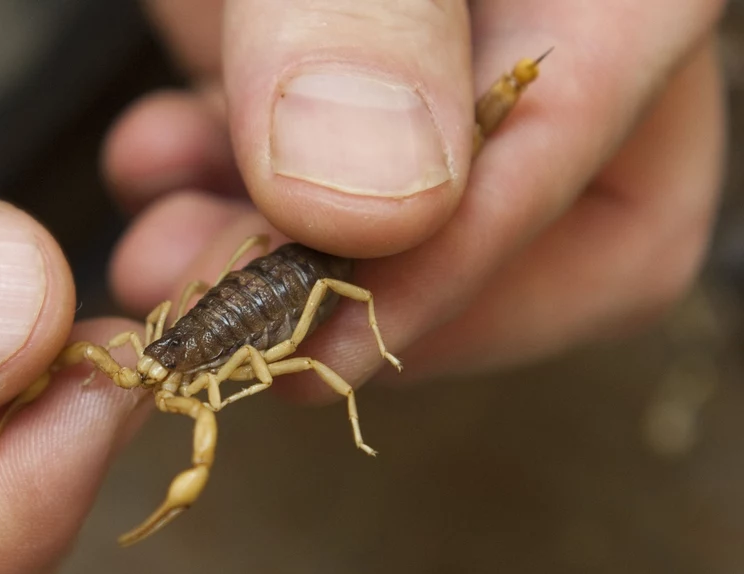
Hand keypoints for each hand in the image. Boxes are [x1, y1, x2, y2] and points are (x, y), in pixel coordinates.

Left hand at [104, 0, 726, 395]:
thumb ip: (363, 7)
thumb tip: (367, 204)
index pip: (617, 200)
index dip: (465, 285)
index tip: (320, 339)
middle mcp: (565, 25)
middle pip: (548, 245)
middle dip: (378, 302)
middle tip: (232, 324)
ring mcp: (458, 52)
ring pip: (425, 234)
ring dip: (283, 268)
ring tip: (161, 257)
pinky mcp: (360, 60)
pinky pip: (337, 184)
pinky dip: (239, 200)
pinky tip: (158, 169)